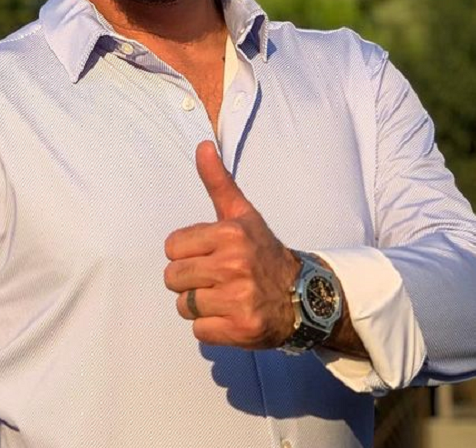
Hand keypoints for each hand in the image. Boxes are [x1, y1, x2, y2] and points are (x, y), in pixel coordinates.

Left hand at [163, 141, 299, 347]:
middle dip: (189, 280)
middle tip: (216, 279)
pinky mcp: (241, 329)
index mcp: (230, 234)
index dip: (186, 253)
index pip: (171, 247)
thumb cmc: (263, 252)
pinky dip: (211, 327)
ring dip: (199, 305)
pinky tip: (231, 316)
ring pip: (184, 306)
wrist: (304, 296)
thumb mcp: (242, 215)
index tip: (209, 255)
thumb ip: (218, 182)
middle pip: (173, 278)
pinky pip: (199, 330)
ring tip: (224, 297)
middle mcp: (234, 265)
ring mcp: (238, 299)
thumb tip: (202, 145)